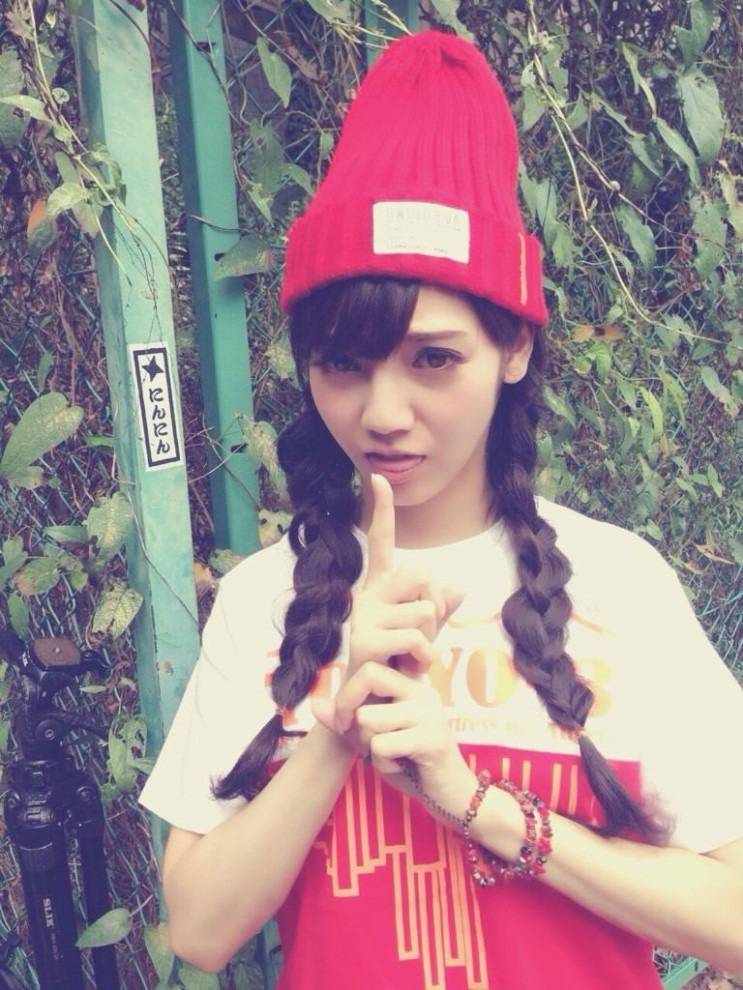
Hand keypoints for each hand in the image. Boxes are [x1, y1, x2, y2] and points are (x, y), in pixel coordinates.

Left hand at [328, 660, 474, 823]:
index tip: (346, 722)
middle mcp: (422, 691)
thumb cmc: (411, 764)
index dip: (346, 694)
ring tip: (390, 754)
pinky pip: (382, 745)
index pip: (368, 666)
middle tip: (361, 739)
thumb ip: (349, 721)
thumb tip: (315, 704)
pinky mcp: (432, 739)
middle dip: (350, 711)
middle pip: (368, 676)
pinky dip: (382, 763)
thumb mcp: (374, 738)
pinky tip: (401, 766)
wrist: (451, 795)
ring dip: (369, 744)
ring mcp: (429, 713)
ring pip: (368, 716)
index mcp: (410, 685)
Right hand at [347, 473, 462, 678]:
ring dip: (431, 639)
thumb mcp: (423, 637)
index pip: (381, 542)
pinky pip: (416, 636)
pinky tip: (411, 670)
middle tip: (427, 633)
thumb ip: (438, 612)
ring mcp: (362, 617)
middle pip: (421, 574)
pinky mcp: (364, 641)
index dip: (381, 510)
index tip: (377, 478)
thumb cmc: (397, 670)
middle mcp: (366, 596)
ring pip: (424, 609)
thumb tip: (457, 586)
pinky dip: (425, 656)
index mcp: (379, 590)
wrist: (371, 712)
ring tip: (414, 660)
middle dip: (436, 603)